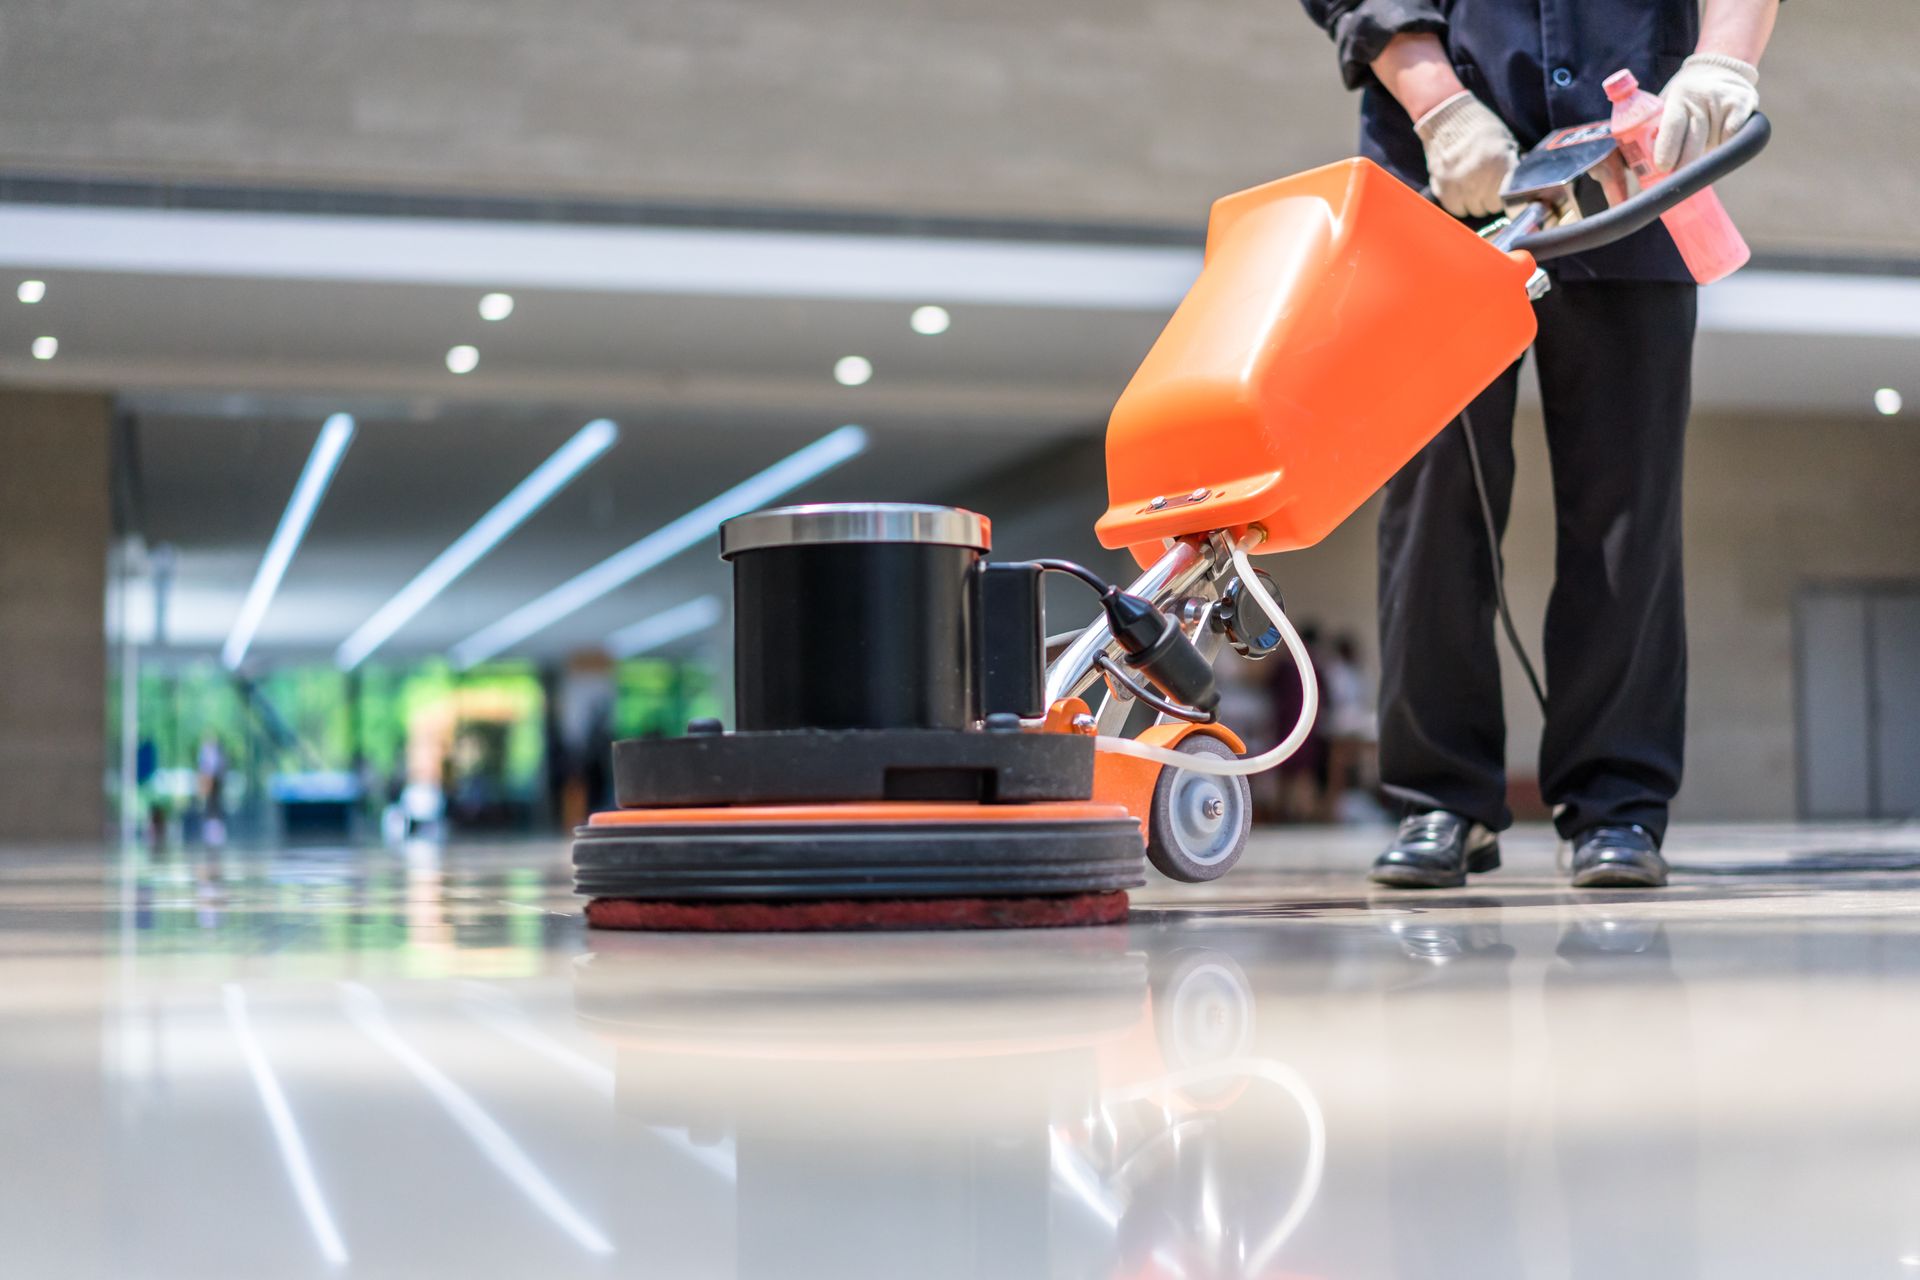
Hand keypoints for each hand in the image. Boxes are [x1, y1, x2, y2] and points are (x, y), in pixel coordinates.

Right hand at [1413, 91, 1517, 217]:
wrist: (1448, 118)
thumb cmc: (1479, 128)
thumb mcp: (1505, 142)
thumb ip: (1511, 165)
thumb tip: (1518, 184)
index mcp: (1500, 165)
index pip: (1508, 198)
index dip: (1506, 195)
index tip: (1503, 191)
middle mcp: (1480, 180)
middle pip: (1491, 207)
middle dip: (1490, 199)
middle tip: (1487, 187)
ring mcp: (1460, 186)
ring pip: (1474, 210)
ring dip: (1475, 202)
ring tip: (1473, 187)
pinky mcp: (1443, 189)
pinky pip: (1456, 208)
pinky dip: (1459, 203)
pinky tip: (1461, 190)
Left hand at [1655, 53, 1758, 171]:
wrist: (1718, 71)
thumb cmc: (1684, 100)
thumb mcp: (1666, 104)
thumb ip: (1655, 128)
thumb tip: (1636, 162)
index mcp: (1678, 96)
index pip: (1673, 126)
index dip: (1668, 149)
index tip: (1663, 168)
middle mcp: (1702, 96)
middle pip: (1694, 140)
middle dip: (1685, 164)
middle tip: (1678, 179)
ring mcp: (1725, 99)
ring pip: (1715, 143)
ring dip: (1706, 155)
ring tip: (1700, 150)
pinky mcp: (1744, 103)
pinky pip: (1734, 137)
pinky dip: (1726, 146)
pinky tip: (1719, 144)